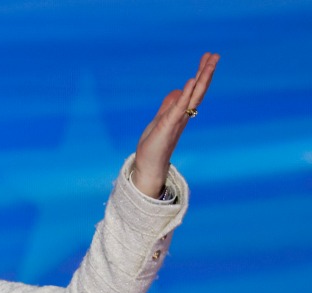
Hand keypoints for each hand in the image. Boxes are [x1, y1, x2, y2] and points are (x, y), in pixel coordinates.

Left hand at [132, 52, 219, 197]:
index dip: (201, 74)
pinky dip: (186, 95)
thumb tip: (179, 90)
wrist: (148, 166)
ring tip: (209, 62)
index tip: (208, 57)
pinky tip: (191, 81)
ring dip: (201, 79)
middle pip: (198, 90)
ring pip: (193, 96)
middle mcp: (183, 115)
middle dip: (206, 72)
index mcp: (182, 112)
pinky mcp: (168, 126)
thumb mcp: (160, 119)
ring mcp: (177, 120)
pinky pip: (179, 108)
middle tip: (215, 55)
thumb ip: (169, 105)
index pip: (194, 90)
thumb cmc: (154, 145)